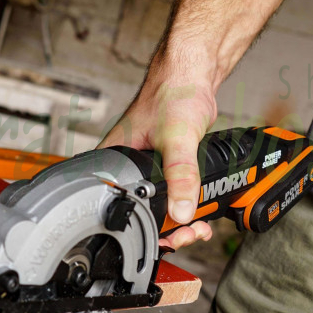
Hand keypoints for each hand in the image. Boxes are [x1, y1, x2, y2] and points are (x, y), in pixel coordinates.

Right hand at [99, 50, 218, 249]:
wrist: (193, 74)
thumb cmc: (172, 92)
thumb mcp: (177, 138)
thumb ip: (180, 174)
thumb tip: (181, 210)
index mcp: (114, 162)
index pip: (115, 206)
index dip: (137, 229)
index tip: (162, 238)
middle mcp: (127, 168)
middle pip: (140, 213)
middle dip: (166, 231)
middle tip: (186, 235)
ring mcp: (147, 168)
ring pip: (158, 207)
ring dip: (179, 223)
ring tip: (197, 228)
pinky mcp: (166, 166)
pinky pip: (173, 196)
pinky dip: (187, 208)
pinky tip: (199, 214)